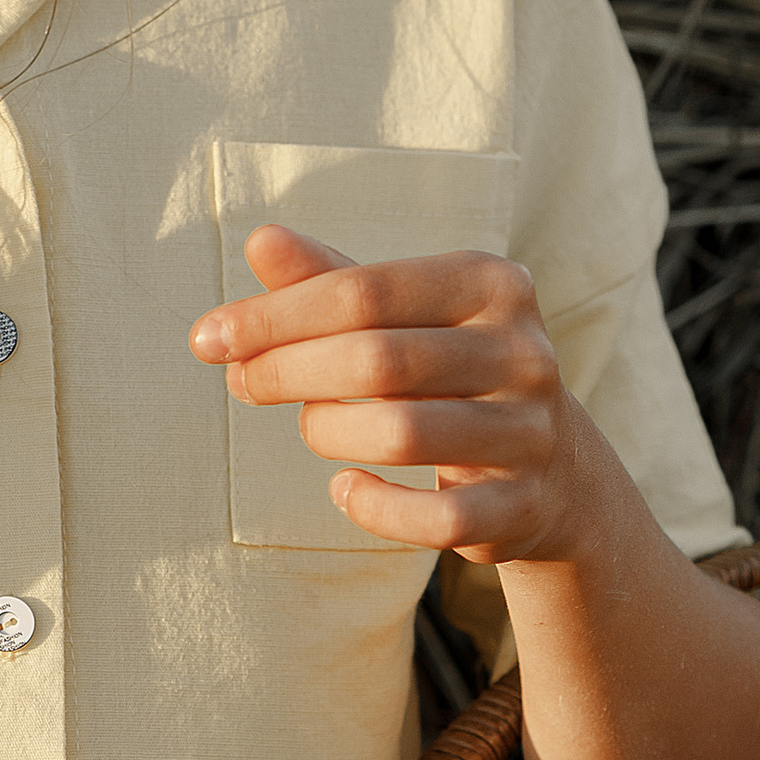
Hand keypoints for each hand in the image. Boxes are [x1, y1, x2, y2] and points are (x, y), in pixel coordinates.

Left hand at [191, 223, 580, 563]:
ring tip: (311, 424)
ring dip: (327, 431)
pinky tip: (346, 487)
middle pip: (376, 359)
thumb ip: (326, 281)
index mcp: (489, 284)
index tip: (208, 338)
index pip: (361, 291)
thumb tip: (260, 241)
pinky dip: (374, 507)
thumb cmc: (444, 371)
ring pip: (401, 434)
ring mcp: (531, 433)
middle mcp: (522, 352)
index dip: (273, 316)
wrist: (551, 467)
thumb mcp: (395, 317)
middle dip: (286, 371)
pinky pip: (435, 519)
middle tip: (241, 382)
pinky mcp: (524, 507)